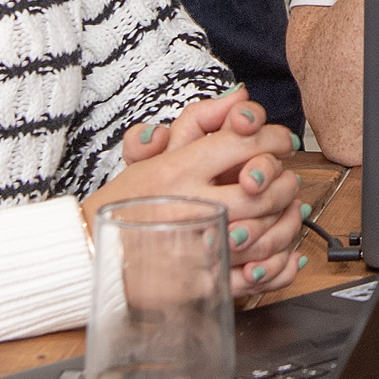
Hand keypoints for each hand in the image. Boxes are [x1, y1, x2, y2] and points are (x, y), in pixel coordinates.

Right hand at [90, 93, 303, 290]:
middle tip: (288, 181)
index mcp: (179, 169)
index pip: (241, 144)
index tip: (283, 143)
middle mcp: (188, 205)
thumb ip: (198, 122)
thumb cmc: (125, 205)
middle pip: (260, 190)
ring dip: (286, 223)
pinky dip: (277, 267)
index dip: (273, 139)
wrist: (88, 253)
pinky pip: (251, 276)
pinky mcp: (198, 282)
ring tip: (290, 214)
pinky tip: (286, 257)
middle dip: (284, 183)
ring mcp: (194, 246)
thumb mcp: (153, 156)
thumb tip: (240, 96)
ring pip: (263, 233)